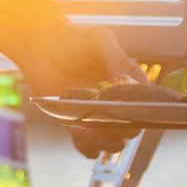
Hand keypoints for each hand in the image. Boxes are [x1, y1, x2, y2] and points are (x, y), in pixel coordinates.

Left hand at [23, 23, 144, 157]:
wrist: (41, 47)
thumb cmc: (73, 39)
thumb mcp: (98, 39)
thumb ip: (115, 58)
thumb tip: (125, 81)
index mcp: (130, 83)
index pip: (145, 106)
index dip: (140, 112)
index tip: (125, 109)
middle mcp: (118, 103)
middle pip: (132, 129)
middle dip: (121, 130)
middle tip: (106, 121)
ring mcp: (99, 116)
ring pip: (113, 143)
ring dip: (104, 142)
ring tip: (89, 130)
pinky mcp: (79, 125)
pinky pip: (89, 147)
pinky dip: (87, 146)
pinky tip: (78, 132)